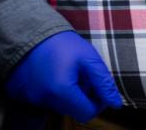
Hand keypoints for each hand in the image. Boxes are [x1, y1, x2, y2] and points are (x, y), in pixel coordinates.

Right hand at [4, 31, 122, 120]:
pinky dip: (59, 94)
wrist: (32, 32)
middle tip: (85, 76)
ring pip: (64, 107)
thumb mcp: (88, 57)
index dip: (98, 103)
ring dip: (72, 95)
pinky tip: (60, 76)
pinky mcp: (30, 96)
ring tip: (71, 73)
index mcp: (62, 90)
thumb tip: (115, 103)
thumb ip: (103, 82)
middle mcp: (46, 99)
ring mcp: (36, 99)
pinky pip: (51, 102)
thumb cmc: (62, 43)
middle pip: (75, 111)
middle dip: (85, 97)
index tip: (98, 87)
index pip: (87, 113)